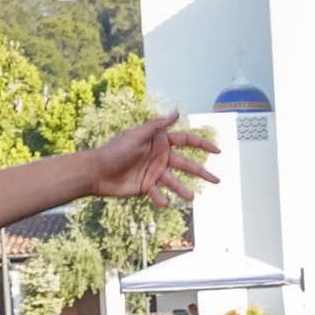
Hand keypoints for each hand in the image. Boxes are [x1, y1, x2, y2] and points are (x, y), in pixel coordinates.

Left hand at [81, 113, 217, 205]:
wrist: (97, 171)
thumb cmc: (114, 150)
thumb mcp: (136, 135)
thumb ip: (157, 125)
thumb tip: (176, 111)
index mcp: (160, 142)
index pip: (186, 141)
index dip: (202, 144)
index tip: (217, 150)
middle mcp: (160, 157)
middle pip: (187, 164)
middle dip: (202, 172)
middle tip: (217, 180)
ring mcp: (154, 173)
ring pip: (175, 182)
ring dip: (183, 190)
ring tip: (191, 197)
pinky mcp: (147, 186)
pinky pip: (158, 193)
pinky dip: (161, 199)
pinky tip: (164, 203)